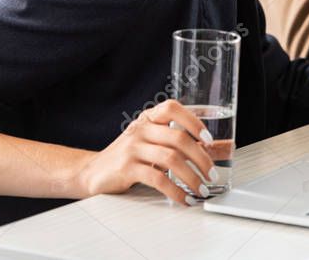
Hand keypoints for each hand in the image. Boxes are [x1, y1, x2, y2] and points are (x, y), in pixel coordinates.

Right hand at [74, 99, 215, 205]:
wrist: (92, 171)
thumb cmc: (129, 156)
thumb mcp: (152, 142)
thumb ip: (178, 143)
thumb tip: (216, 150)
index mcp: (149, 118)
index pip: (173, 108)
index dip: (193, 122)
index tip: (209, 140)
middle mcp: (140, 129)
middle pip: (178, 138)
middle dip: (201, 158)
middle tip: (212, 174)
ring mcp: (132, 148)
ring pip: (171, 159)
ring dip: (191, 177)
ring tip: (201, 189)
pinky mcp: (126, 168)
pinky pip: (158, 179)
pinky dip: (175, 191)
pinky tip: (183, 198)